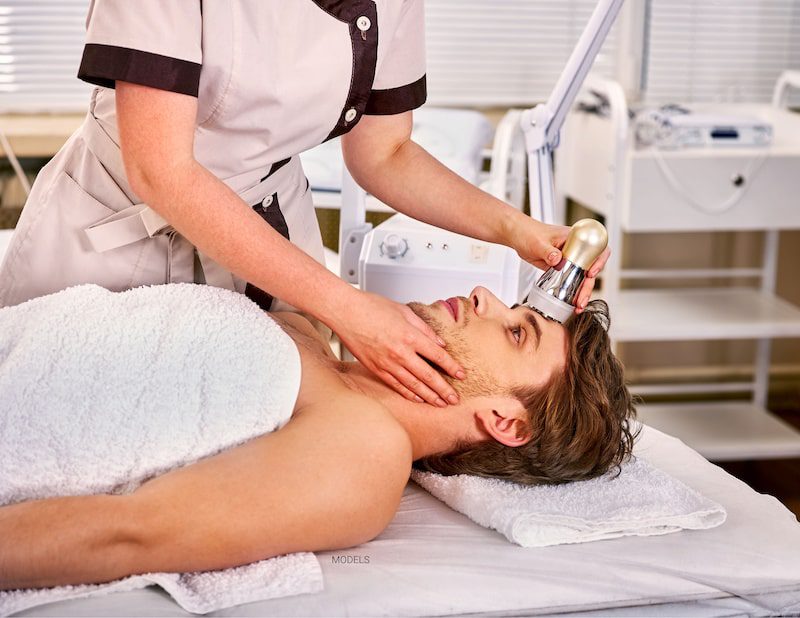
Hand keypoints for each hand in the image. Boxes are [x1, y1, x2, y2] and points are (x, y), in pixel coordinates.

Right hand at [328, 290, 464, 406]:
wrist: (345, 312)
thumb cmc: (371, 307)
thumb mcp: (404, 311)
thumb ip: (424, 328)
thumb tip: (439, 343)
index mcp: (410, 335)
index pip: (438, 356)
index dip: (452, 367)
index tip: (461, 375)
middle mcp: (400, 352)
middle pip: (428, 376)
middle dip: (444, 389)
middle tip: (455, 399)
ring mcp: (387, 363)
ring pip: (413, 385)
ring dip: (429, 396)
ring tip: (441, 403)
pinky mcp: (376, 368)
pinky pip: (396, 385)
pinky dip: (409, 393)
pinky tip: (418, 398)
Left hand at [511, 218, 610, 314]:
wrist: (518, 237)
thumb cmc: (529, 232)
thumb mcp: (538, 242)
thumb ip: (547, 251)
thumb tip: (557, 258)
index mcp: (574, 238)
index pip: (596, 248)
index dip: (598, 261)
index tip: (590, 273)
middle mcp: (575, 249)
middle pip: (590, 268)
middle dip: (588, 285)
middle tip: (582, 299)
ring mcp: (569, 260)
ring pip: (582, 277)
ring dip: (582, 291)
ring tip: (579, 306)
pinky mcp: (562, 268)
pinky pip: (571, 280)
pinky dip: (572, 292)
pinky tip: (572, 302)